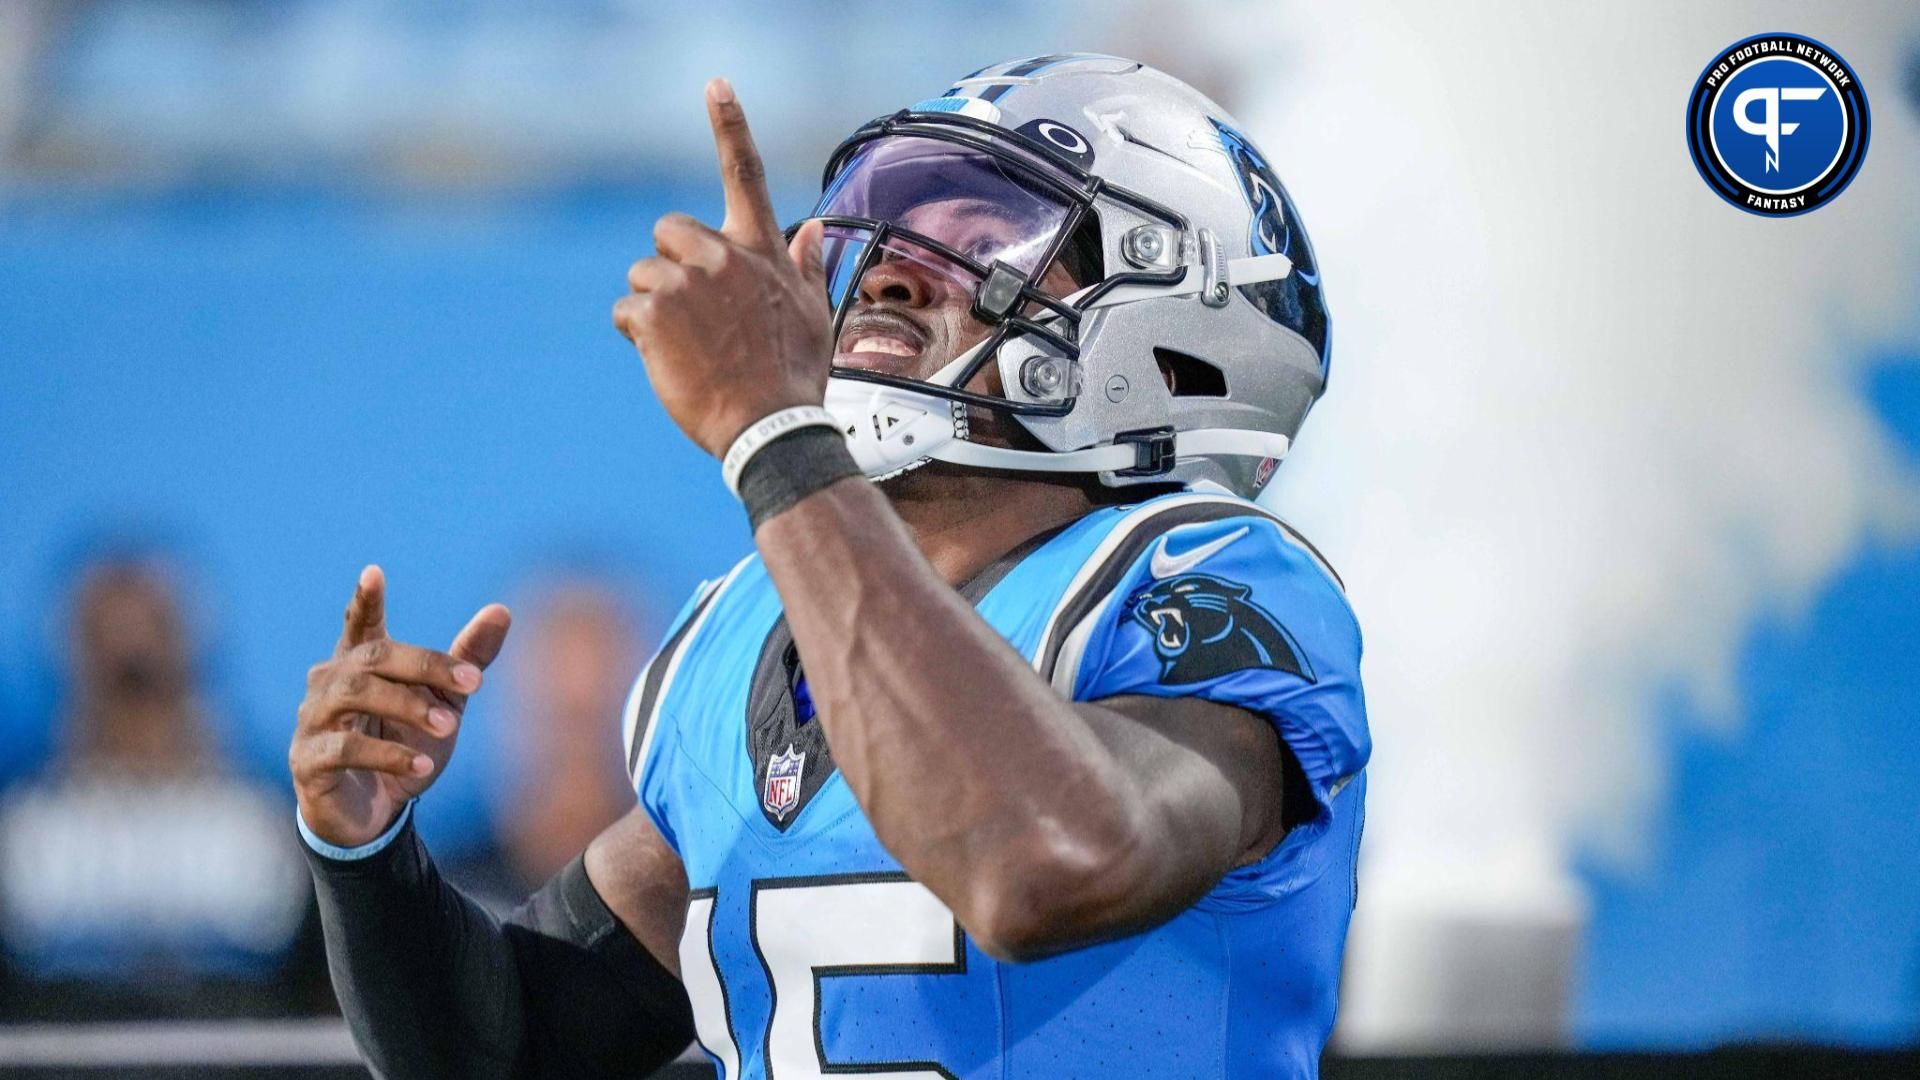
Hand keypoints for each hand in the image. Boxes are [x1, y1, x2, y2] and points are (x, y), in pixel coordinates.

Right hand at [289, 565, 511, 848]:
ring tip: (449, 726)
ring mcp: (313, 720)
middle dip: (425, 666)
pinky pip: (345, 748)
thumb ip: (468, 658)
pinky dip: (387, 755)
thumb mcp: (445, 701)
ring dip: (407, 706)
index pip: (360, 624)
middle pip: (373, 657)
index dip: (366, 600)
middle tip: (472, 682)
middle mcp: (329, 683)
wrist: (375, 813)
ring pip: (355, 694)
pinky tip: (421, 765)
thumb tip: (503, 610)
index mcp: (359, 663)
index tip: (374, 572)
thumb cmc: (404, 744)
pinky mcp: (308, 760)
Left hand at [613, 78, 833, 457]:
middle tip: (693, 312)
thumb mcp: (814, 317)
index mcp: (761, 252)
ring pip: (642, 275)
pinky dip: (638, 337)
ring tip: (687, 346)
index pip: (746, 174)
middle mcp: (722, 257)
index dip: (730, 125)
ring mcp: (685, 283)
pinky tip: (668, 361)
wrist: (770, 428)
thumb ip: (805, 267)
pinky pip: (625, 312)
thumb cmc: (794, 376)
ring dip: (653, 307)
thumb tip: (813, 228)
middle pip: (668, 231)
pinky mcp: (653, 314)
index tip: (716, 84)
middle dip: (669, 264)